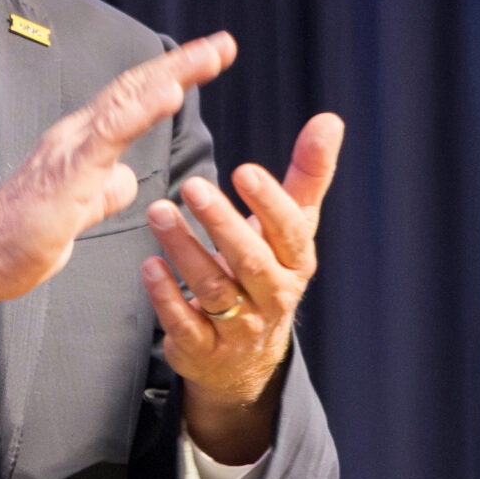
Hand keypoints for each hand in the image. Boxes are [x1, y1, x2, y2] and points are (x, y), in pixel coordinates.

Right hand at [0, 33, 237, 313]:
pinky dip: (143, 109)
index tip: (209, 61)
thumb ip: (104, 190)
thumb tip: (127, 180)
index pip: (131, 100)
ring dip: (173, 74)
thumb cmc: (25, 241)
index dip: (170, 77)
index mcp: (80, 145)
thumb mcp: (80, 212)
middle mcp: (75, 135)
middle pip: (134, 87)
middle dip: (182, 63)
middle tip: (223, 44)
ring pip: (127, 99)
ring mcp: (70, 148)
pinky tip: (171, 92)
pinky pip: (111, 132)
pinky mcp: (69, 171)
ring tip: (210, 56)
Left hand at [139, 112, 344, 465]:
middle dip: (221, 223)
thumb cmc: (268, 270)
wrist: (247, 358)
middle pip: (249, 260)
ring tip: (158, 212)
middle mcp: (272, 296)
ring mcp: (238, 327)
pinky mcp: (202, 348)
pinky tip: (149, 265)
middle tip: (192, 186)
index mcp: (296, 262)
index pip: (289, 231)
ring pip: (212, 288)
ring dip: (184, 249)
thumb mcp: (292, 227)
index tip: (243, 170)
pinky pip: (183, 322)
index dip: (269, 202)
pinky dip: (165, 295)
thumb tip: (330, 120)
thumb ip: (307, 175)